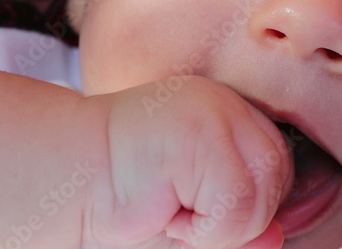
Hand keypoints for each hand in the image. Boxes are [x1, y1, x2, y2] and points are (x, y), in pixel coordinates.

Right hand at [85, 76, 292, 248]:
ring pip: (260, 196)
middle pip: (277, 178)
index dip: (243, 207)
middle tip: (179, 215)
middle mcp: (227, 105)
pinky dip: (202, 229)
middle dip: (235, 219)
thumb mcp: (191, 216)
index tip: (189, 210)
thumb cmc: (121, 197)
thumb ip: (235, 221)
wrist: (63, 177)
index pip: (275, 168)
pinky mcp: (200, 133)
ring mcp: (215, 114)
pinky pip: (235, 204)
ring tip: (171, 209)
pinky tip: (164, 210)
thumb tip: (277, 238)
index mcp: (228, 114)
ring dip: (217, 228)